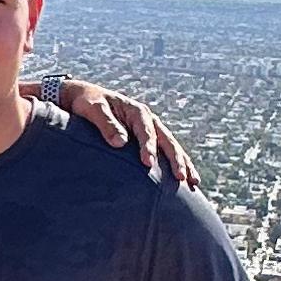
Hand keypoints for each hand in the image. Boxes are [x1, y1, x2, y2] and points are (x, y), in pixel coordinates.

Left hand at [59, 82, 198, 187]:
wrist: (87, 99)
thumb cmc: (88, 104)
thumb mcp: (94, 110)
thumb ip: (106, 124)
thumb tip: (120, 143)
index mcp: (136, 111)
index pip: (145, 131)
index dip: (148, 147)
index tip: (148, 163)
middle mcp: (148, 120)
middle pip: (166, 140)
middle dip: (175, 159)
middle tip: (180, 177)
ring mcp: (151, 130)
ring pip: (171, 147)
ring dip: (183, 163)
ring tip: (193, 181)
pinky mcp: (148, 140)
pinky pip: (166, 153)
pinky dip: (177, 164)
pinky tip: (186, 180)